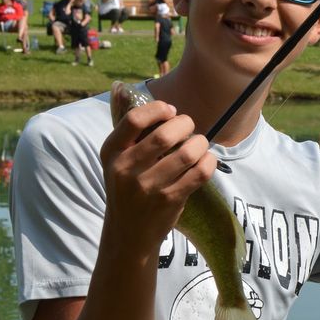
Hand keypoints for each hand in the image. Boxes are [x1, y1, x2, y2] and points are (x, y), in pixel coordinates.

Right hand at [99, 100, 217, 254]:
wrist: (128, 233)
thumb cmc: (127, 187)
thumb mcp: (116, 159)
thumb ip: (125, 129)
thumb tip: (120, 87)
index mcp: (111, 152)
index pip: (134, 119)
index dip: (158, 109)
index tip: (171, 111)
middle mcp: (126, 169)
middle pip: (166, 134)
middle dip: (186, 124)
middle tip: (190, 128)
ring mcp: (148, 187)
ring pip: (187, 153)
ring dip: (200, 143)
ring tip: (199, 144)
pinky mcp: (170, 200)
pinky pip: (199, 172)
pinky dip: (208, 162)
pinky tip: (205, 160)